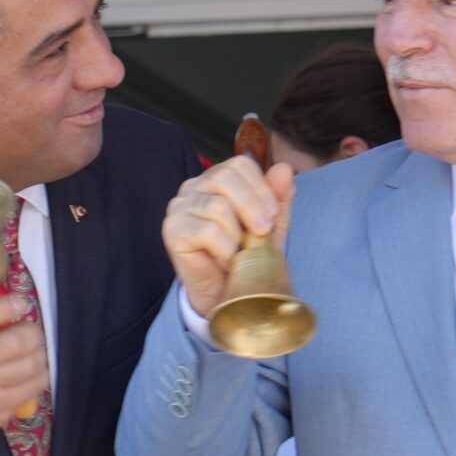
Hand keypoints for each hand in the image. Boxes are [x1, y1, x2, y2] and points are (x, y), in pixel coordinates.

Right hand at [0, 293, 47, 436]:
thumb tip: (12, 289)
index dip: (10, 305)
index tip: (20, 304)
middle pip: (19, 341)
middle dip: (33, 333)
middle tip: (29, 334)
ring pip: (32, 365)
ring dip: (39, 356)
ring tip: (31, 353)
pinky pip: (34, 388)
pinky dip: (39, 377)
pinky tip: (29, 374)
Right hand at [163, 157, 294, 319]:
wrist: (227, 291)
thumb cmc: (246, 253)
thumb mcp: (271, 223)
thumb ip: (278, 195)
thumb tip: (284, 167)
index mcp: (218, 179)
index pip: (239, 164)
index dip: (261, 187)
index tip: (273, 213)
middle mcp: (194, 187)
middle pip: (225, 177)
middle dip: (252, 206)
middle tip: (262, 231)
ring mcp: (179, 207)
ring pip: (218, 207)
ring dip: (237, 236)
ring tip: (239, 253)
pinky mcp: (172, 230)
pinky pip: (207, 231)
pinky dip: (224, 250)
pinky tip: (226, 261)